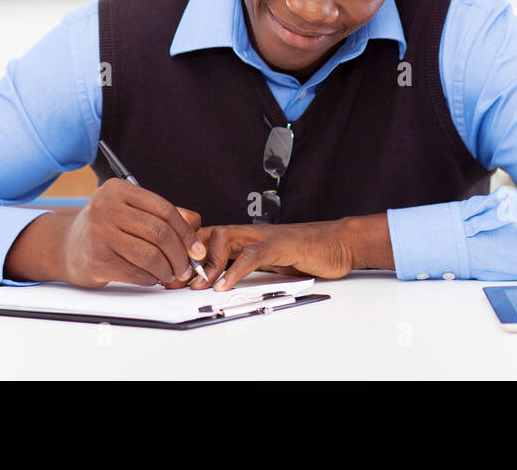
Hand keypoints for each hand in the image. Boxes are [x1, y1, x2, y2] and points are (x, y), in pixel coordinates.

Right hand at [53, 179, 206, 287]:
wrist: (65, 246)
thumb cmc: (104, 227)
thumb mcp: (129, 211)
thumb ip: (161, 214)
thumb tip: (196, 223)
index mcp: (118, 190)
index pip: (163, 209)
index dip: (186, 231)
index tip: (196, 248)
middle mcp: (106, 208)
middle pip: (159, 232)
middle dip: (180, 254)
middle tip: (187, 266)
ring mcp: (99, 234)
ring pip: (151, 256)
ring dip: (168, 270)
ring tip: (171, 273)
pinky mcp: (97, 260)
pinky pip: (137, 273)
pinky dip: (151, 278)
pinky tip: (152, 277)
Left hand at [189, 219, 356, 290]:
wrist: (340, 244)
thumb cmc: (309, 252)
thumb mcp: (272, 262)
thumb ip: (249, 267)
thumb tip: (224, 282)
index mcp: (248, 236)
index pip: (209, 236)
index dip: (189, 253)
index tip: (177, 274)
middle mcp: (253, 233)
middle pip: (210, 233)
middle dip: (192, 257)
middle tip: (181, 280)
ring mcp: (266, 237)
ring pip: (226, 238)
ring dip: (209, 263)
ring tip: (201, 284)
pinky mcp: (282, 245)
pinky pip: (252, 255)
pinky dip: (235, 270)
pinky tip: (225, 285)